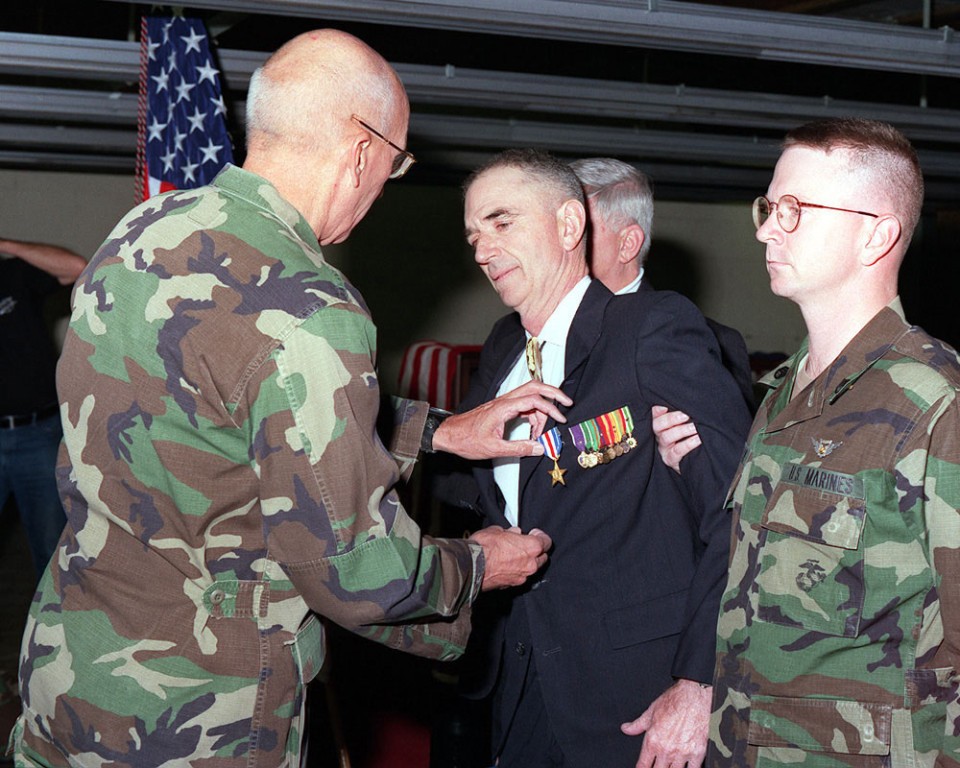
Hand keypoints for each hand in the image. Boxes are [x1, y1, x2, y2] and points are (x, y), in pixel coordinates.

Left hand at [434, 381, 572, 459]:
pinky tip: (532, 430)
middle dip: (553, 393)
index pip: (534, 400)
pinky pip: (523, 404)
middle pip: (534, 387)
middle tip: (567, 403)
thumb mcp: (494, 449)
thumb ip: (519, 448)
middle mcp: (504, 400)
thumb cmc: (466, 439)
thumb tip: (540, 448)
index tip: (561, 419)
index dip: (550, 409)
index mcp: (503, 407)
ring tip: (541, 432)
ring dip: (541, 410)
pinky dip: (533, 413)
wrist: (449, 434)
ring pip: (530, 395)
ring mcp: (503, 402)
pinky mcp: (502, 407)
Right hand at [470, 526, 551, 589]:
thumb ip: (510, 533)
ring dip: (526, 562)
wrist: (470, 566)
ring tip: (513, 555)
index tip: (533, 533)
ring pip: (532, 568)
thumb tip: (513, 533)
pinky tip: (506, 565)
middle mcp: (531, 564)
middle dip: (535, 550)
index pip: (546, 541)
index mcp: (531, 547)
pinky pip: (520, 576)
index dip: (539, 536)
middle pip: (542, 557)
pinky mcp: (512, 585)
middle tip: (524, 544)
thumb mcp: (497, 530)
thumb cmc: (483, 548)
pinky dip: (516, 571)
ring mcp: (522, 577)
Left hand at [621, 679, 711, 767]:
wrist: (694, 695)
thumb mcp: (651, 711)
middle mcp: (666, 750)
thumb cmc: (674, 701)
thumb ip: (637, 724)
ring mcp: (682, 753)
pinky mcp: (697, 753)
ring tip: (670, 766)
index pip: (643, 765)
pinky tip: (686, 767)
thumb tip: (626, 729)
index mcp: (652, 741)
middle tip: (658, 765)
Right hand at [651, 405, 700, 473]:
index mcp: (661, 425)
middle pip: (657, 425)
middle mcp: (659, 435)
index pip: (654, 415)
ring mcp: (663, 448)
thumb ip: (683, 414)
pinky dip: (688, 444)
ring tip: (695, 427)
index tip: (665, 407)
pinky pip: (676, 451)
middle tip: (686, 415)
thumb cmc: (690, 437)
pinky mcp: (670, 459)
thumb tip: (687, 404)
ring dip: (682, 430)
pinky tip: (698, 439)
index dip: (657, 410)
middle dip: (671, 419)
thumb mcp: (685, 424)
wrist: (694, 459)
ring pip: (666, 437)